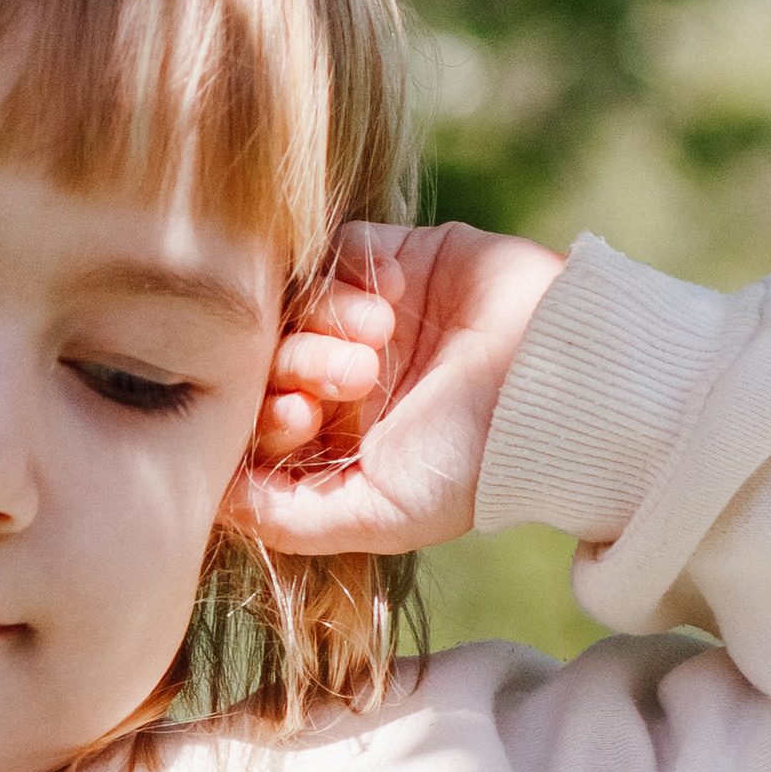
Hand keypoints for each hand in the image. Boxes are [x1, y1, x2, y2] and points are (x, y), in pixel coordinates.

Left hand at [236, 220, 565, 557]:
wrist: (558, 387)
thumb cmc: (474, 464)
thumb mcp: (379, 515)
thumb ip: (288, 517)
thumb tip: (212, 501)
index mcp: (338, 437)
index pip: (255, 417)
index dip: (256, 417)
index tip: (294, 420)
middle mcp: (343, 375)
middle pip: (266, 359)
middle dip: (288, 371)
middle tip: (332, 387)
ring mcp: (365, 314)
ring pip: (293, 306)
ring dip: (320, 329)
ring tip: (373, 351)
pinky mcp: (391, 257)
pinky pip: (331, 254)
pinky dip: (345, 281)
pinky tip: (387, 310)